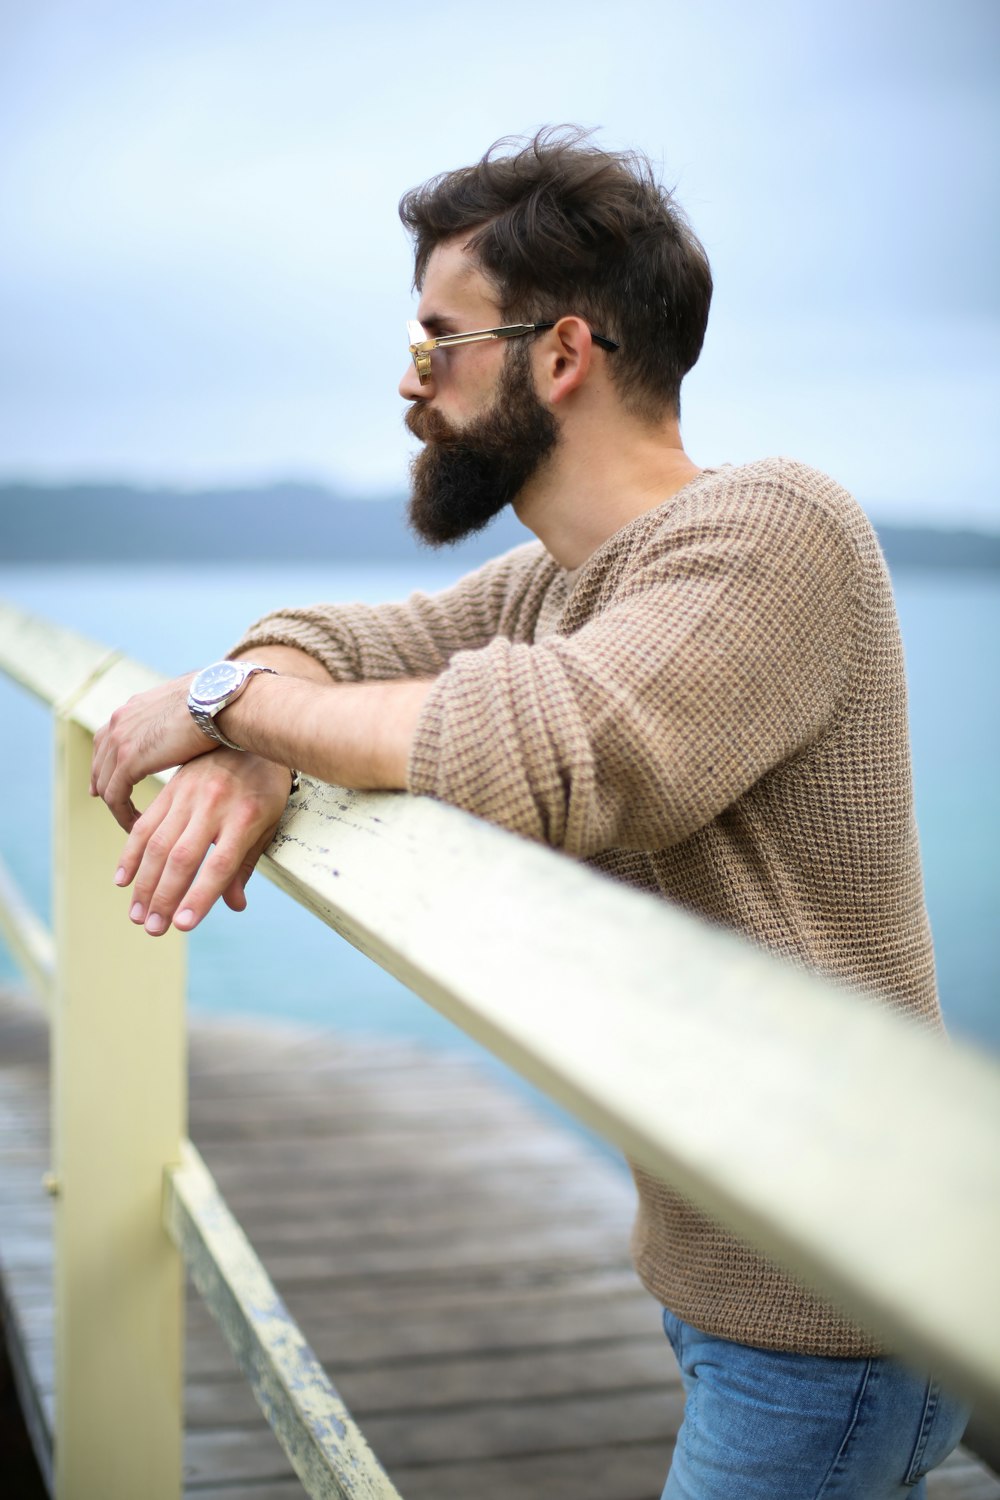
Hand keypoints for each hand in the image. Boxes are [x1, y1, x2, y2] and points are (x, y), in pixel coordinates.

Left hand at [91, 674, 213, 829]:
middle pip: (100, 761)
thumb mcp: (187, 708)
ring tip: (133, 822)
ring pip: (106, 783)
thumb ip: (177, 718)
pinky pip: (115, 796)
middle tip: (113, 804)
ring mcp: (120, 741)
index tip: (109, 780)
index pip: (107, 738)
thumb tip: (193, 721)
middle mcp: (120, 722)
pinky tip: (136, 825)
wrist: (216, 700)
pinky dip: (122, 814)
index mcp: (133, 708)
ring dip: (117, 805)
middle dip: (103, 784)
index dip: (106, 761)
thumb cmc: (216, 703)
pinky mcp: (128, 760)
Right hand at [112, 751, 294, 935]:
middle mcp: (213, 806)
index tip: (183, 925)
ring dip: (143, 883)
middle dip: (164, 897)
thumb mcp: (267, 823)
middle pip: (182, 858)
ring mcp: (188, 795)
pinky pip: (145, 824)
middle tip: (152, 928)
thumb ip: (246, 864)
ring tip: (137, 913)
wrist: (247, 732)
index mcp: (244, 818)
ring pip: (157, 844)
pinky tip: (123, 879)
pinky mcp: (170, 789)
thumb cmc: (264, 785)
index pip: (219, 865)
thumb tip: (234, 905)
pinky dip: (131, 853)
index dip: (199, 897)